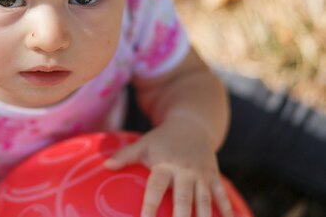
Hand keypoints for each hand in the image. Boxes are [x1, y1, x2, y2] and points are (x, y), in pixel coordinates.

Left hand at [104, 123, 232, 216]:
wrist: (191, 125)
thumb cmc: (162, 140)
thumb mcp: (143, 144)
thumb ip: (125, 156)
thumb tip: (105, 165)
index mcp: (165, 165)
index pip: (155, 189)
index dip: (149, 207)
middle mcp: (184, 172)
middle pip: (183, 200)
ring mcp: (201, 175)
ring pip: (205, 202)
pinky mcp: (214, 178)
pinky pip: (222, 197)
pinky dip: (227, 211)